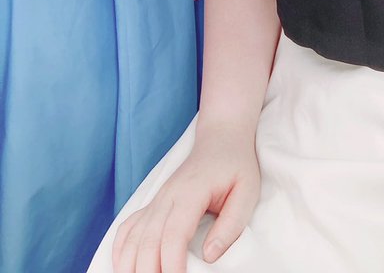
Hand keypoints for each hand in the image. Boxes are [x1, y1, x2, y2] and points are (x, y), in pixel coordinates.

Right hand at [112, 123, 259, 272]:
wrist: (220, 139)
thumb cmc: (236, 166)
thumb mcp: (247, 192)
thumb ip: (231, 225)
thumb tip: (210, 255)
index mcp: (191, 192)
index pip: (174, 234)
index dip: (172, 265)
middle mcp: (167, 196)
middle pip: (148, 241)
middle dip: (150, 272)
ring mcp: (156, 200)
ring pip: (132, 237)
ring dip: (131, 265)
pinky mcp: (152, 204)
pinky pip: (127, 228)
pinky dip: (121, 251)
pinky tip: (124, 268)